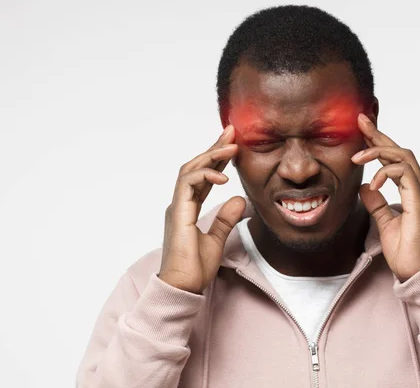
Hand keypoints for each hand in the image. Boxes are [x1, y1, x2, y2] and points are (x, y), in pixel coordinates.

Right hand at [158, 125, 245, 293]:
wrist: (183, 287)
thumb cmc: (195, 268)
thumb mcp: (217, 240)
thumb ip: (226, 219)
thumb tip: (240, 200)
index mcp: (188, 208)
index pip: (204, 176)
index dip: (217, 158)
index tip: (232, 143)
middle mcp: (181, 203)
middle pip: (196, 166)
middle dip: (213, 147)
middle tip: (231, 132)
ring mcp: (177, 207)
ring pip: (190, 170)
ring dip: (210, 155)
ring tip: (231, 146)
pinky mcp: (178, 213)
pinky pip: (188, 184)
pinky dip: (205, 175)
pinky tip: (223, 175)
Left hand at [351, 114, 419, 281]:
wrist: (417, 272)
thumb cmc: (405, 252)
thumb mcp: (383, 223)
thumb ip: (377, 203)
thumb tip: (364, 187)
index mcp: (411, 191)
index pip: (393, 159)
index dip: (378, 142)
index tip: (362, 128)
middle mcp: (419, 187)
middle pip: (399, 150)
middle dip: (379, 134)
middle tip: (361, 121)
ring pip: (403, 156)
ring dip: (378, 152)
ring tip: (357, 158)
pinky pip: (404, 174)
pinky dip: (386, 173)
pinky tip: (372, 184)